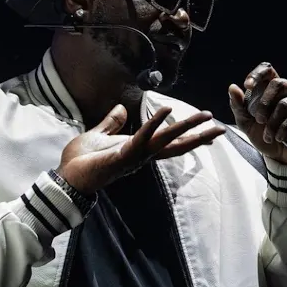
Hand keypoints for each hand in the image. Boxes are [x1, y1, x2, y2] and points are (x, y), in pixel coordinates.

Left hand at [56, 104, 224, 193]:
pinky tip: (166, 111)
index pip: (169, 143)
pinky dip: (154, 124)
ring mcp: (134, 157)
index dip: (189, 137)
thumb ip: (111, 124)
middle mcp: (141, 155)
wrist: (66, 176)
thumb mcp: (98, 135)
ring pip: (166, 140)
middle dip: (199, 136)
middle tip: (221, 127)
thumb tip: (122, 109)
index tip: (210, 132)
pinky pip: (142, 138)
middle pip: (176, 145)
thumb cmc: (81, 160)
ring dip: (185, 127)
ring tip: (204, 116)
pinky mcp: (122, 156)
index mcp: (138, 150)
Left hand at [227, 62, 286, 165]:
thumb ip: (238, 105)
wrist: (282, 157)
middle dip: (264, 104)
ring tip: (269, 136)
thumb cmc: (265, 136)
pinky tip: (280, 137)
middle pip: (276, 83)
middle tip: (259, 121)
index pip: (267, 69)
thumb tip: (232, 87)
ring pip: (284, 103)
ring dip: (272, 123)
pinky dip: (284, 129)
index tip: (248, 86)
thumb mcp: (246, 122)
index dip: (257, 74)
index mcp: (274, 87)